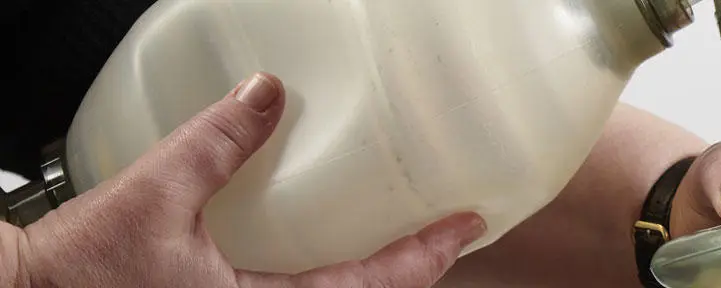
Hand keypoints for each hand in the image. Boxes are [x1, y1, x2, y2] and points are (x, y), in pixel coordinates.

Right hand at [1, 73, 486, 286]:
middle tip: (447, 236)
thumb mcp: (153, 198)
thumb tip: (265, 94)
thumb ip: (216, 145)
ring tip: (400, 250)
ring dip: (368, 286)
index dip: (426, 256)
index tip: (467, 225)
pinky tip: (325, 263)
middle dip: (408, 277)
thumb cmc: (73, 273)